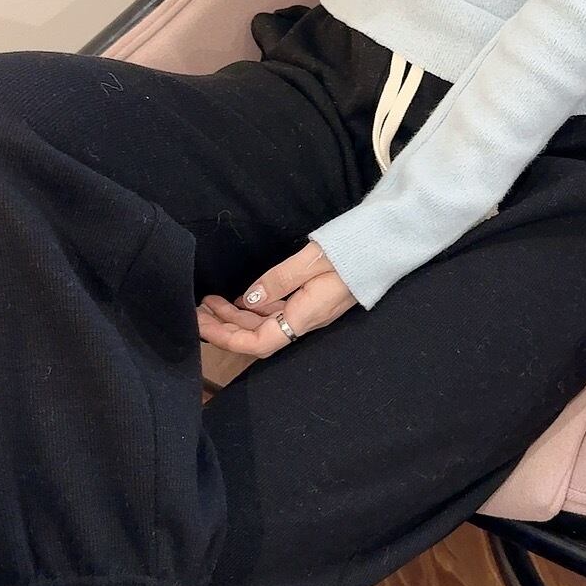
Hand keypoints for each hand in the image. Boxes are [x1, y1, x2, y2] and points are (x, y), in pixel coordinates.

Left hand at [196, 240, 356, 357]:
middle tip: (198, 310)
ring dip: (238, 317)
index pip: (259, 342)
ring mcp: (311, 310)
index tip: (202, 324)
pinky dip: (255, 307)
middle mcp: (307, 319)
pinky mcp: (314, 299)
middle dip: (226, 327)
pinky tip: (243, 297)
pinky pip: (279, 312)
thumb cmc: (352, 250)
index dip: (227, 338)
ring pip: (267, 324)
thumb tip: (247, 299)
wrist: (387, 243)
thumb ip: (279, 279)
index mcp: (307, 316)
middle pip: (258, 336)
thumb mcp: (311, 260)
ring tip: (212, 302)